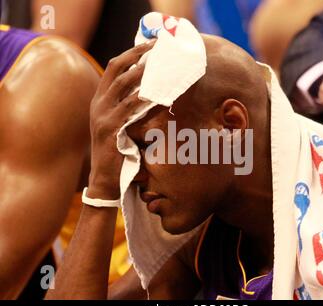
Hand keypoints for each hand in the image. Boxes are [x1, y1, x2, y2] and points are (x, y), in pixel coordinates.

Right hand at [88, 41, 154, 198]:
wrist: (103, 179)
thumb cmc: (116, 151)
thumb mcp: (119, 125)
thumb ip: (129, 108)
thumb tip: (153, 92)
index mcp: (99, 100)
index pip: (113, 68)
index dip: (130, 54)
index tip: (149, 45)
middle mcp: (98, 104)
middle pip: (117, 69)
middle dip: (137, 55)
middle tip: (157, 47)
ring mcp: (102, 116)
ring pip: (123, 86)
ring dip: (144, 73)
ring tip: (161, 64)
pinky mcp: (110, 129)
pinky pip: (130, 109)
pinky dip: (146, 99)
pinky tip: (161, 94)